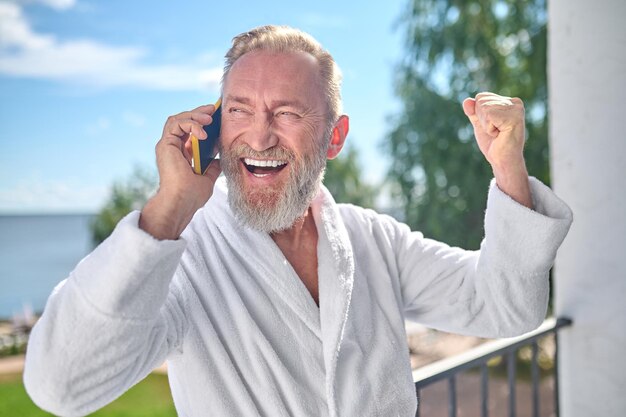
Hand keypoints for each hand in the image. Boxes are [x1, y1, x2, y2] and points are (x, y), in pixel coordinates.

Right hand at [139, 104, 221, 239]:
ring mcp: (167, 146)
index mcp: (181, 154)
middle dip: (198, 112)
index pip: (190, 131)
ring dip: (194, 114)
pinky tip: (204, 133)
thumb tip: (219, 160)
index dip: (202, 122)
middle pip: (183, 121)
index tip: (217, 117)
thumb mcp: (208, 178)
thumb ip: (212, 167)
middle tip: (213, 108)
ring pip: (177, 119)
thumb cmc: (192, 196)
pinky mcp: (165, 145)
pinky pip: (176, 124)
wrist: (182, 203)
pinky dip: (191, 124)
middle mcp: (172, 148)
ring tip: (210, 118)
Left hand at [463, 92, 532, 207]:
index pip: (481, 97)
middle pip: (481, 100)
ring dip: (486, 125)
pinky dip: (489, 128)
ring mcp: (516, 109)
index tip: (492, 126)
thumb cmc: (493, 143)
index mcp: (508, 102)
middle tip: (495, 131)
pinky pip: (489, 115)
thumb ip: (473, 111)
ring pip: (484, 107)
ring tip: (498, 133)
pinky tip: (500, 134)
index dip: (479, 114)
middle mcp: (515, 103)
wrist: (501, 160)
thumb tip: (466, 101)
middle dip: (482, 119)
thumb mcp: (480, 124)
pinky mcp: (515, 117)